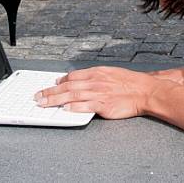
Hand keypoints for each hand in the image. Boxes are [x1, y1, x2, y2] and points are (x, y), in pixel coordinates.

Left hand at [34, 66, 163, 118]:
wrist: (145, 91)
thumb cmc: (130, 83)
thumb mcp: (111, 73)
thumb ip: (95, 77)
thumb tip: (80, 80)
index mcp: (97, 72)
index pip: (72, 76)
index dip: (59, 81)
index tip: (51, 85)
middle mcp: (95, 81)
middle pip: (67, 86)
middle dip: (50, 91)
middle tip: (38, 96)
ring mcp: (98, 93)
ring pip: (71, 95)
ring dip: (55, 99)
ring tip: (44, 103)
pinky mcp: (103, 105)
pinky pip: (84, 106)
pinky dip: (73, 107)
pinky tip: (64, 109)